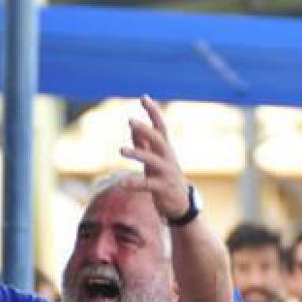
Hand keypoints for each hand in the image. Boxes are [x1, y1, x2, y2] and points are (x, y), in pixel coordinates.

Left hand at [118, 97, 192, 221]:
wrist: (180, 204)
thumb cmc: (164, 176)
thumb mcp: (154, 158)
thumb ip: (143, 143)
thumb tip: (133, 126)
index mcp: (165, 148)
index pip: (160, 126)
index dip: (153, 111)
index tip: (144, 97)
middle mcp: (167, 157)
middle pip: (159, 139)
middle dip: (145, 129)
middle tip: (130, 121)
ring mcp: (166, 172)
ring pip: (152, 160)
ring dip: (137, 154)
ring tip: (121, 150)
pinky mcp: (162, 188)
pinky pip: (147, 185)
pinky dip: (134, 183)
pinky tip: (121, 183)